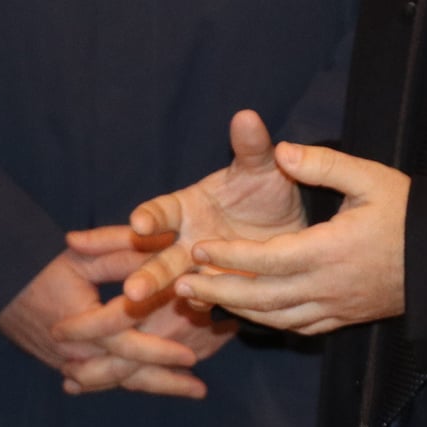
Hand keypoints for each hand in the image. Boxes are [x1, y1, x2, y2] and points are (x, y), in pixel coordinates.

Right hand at [50, 264, 237, 398]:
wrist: (0, 288)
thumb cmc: (44, 266)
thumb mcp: (82, 254)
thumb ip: (121, 250)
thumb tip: (163, 246)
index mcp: (79, 319)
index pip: (124, 338)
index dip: (157, 347)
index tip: (190, 352)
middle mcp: (74, 348)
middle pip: (125, 371)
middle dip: (164, 378)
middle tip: (199, 385)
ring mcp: (68, 362)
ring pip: (117, 382)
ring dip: (153, 386)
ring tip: (189, 389)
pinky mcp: (67, 367)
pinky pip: (104, 382)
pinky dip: (131, 384)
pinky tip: (157, 385)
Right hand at [116, 109, 308, 304]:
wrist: (295, 225)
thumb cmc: (268, 189)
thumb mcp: (261, 168)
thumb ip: (251, 147)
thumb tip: (247, 116)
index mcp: (187, 207)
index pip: (161, 212)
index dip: (149, 217)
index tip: (139, 224)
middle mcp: (187, 239)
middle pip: (160, 256)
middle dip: (146, 272)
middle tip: (131, 290)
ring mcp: (201, 268)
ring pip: (176, 283)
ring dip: (161, 294)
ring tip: (144, 306)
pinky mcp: (220, 290)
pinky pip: (207, 300)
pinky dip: (202, 305)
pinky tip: (201, 310)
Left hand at [172, 140, 408, 336]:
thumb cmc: (409, 213)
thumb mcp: (370, 177)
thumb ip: (324, 163)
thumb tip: (281, 150)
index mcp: (330, 251)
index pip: (266, 260)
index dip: (228, 256)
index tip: (197, 247)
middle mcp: (328, 286)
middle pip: (262, 298)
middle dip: (218, 290)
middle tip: (180, 282)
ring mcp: (336, 308)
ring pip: (275, 318)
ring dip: (236, 308)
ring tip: (202, 297)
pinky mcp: (344, 318)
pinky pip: (297, 327)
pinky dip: (266, 321)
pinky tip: (248, 311)